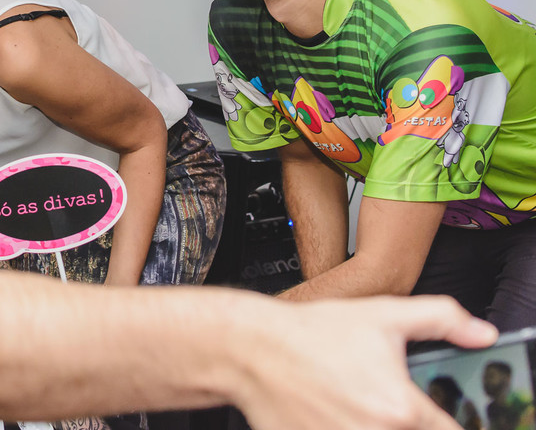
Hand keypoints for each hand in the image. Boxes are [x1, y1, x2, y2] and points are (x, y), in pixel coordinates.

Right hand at [234, 296, 496, 429]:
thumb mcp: (382, 314)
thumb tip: (481, 333)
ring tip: (352, 407)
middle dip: (401, 423)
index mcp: (400, 409)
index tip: (430, 413)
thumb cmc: (310, 333)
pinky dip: (342, 429)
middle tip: (379, 404)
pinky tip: (331, 414)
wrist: (250, 349)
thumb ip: (441, 319)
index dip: (445, 422)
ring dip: (370, 427)